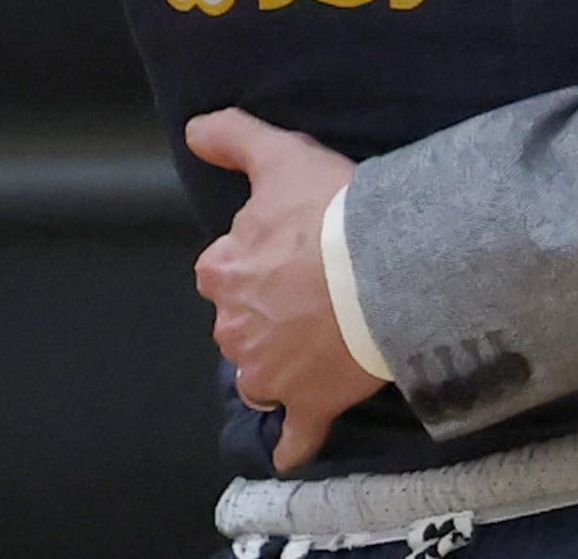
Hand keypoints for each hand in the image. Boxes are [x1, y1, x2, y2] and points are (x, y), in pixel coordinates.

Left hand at [185, 108, 381, 473]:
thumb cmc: (331, 212)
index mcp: (223, 273)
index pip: (221, 269)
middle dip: (265, 313)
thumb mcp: (280, 157)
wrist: (386, 268)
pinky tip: (294, 447)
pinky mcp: (308, 403)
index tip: (285, 249)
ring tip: (317, 344)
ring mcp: (270, 373)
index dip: (252, 259)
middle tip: (311, 290)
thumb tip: (191, 129)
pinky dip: (293, 443)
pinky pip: (295, 434)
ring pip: (260, 375)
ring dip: (277, 366)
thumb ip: (232, 137)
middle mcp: (235, 329)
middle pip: (240, 324)